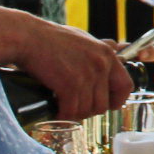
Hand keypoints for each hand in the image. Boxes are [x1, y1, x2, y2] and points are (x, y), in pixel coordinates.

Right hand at [13, 15, 133, 117]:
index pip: (125, 86)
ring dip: (75, 114)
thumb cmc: (51, 38)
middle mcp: (101, 65)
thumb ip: (99, 50)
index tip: (108, 105)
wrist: (28, 37)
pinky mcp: (69, 85)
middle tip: (76, 107)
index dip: (117, 100)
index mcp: (107, 55)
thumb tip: (116, 47)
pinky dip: (63, 116)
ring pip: (87, 110)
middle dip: (89, 110)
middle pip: (103, 104)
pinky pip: (71, 111)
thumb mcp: (83, 39)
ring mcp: (86, 76)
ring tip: (64, 109)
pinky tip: (56, 113)